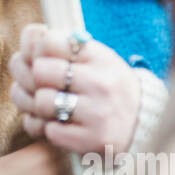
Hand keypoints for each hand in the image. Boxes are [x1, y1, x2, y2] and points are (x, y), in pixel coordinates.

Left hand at [9, 23, 140, 154]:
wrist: (144, 126)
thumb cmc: (108, 88)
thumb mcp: (96, 60)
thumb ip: (65, 47)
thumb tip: (31, 34)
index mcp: (100, 57)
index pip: (49, 41)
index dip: (38, 52)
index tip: (46, 61)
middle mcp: (101, 82)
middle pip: (39, 71)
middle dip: (37, 80)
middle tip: (47, 87)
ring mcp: (98, 113)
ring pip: (42, 102)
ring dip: (42, 108)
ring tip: (55, 108)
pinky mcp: (93, 140)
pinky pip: (49, 131)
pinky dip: (50, 130)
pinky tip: (62, 127)